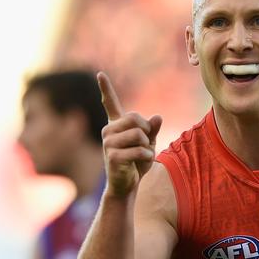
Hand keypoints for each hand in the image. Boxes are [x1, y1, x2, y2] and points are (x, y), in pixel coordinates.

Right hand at [98, 72, 161, 195]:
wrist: (126, 185)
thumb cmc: (136, 162)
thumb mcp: (148, 143)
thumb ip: (152, 129)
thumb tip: (158, 117)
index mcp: (116, 125)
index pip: (110, 103)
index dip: (105, 88)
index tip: (100, 74)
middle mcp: (109, 131)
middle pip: (135, 118)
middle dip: (147, 131)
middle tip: (145, 143)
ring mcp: (108, 143)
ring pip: (139, 135)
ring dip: (147, 147)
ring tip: (141, 155)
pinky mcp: (112, 156)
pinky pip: (139, 150)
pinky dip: (147, 157)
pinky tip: (141, 162)